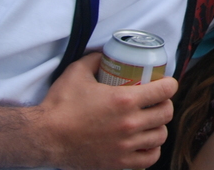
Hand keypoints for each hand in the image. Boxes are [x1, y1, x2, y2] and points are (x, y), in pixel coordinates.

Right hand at [34, 52, 176, 169]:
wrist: (44, 138)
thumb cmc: (60, 106)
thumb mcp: (77, 72)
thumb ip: (95, 60)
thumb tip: (106, 55)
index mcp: (125, 100)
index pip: (165, 90)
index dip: (170, 84)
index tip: (166, 84)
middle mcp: (130, 124)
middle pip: (166, 113)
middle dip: (165, 105)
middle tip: (157, 102)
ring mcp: (126, 146)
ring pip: (160, 136)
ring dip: (159, 127)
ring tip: (151, 123)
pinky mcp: (118, 163)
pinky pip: (149, 159)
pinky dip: (151, 150)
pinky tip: (145, 143)